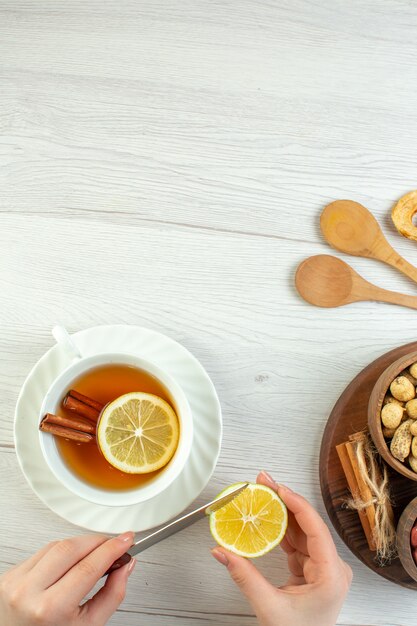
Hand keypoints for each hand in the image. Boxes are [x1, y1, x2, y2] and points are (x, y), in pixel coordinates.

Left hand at [0, 532, 135, 624]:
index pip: (89, 566)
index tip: (126, 540)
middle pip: (72, 548)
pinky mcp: (10, 574)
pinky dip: (60, 552)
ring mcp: (15, 582)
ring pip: (57, 545)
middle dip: (98, 541)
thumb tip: (125, 566)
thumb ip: (112, 595)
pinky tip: (69, 562)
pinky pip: (42, 551)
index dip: (112, 548)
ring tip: (93, 555)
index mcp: (50, 609)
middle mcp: (28, 592)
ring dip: (80, 545)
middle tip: (114, 544)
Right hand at [212, 472, 351, 625]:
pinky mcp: (313, 572)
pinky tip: (268, 519)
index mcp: (331, 575)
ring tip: (264, 495)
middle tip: (265, 483)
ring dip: (282, 513)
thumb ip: (244, 576)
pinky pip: (297, 544)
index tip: (278, 488)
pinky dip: (281, 531)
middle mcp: (332, 569)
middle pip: (308, 525)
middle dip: (285, 502)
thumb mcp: (269, 607)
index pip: (316, 528)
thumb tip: (222, 551)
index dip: (296, 503)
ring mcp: (323, 570)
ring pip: (302, 532)